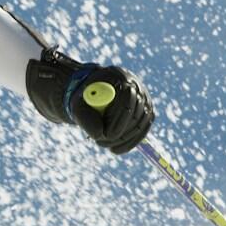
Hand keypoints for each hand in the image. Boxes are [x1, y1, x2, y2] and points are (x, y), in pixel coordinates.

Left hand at [25, 50, 153, 152]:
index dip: (119, 117)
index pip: (128, 96)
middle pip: (137, 111)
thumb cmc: (84, 99)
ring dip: (123, 139)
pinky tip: (115, 149)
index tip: (107, 135)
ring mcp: (145, 99)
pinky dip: (130, 142)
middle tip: (103, 143)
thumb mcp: (78, 106)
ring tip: (103, 144)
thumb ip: (85, 118)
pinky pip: (143, 130)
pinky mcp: (147, 112)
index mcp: (119, 76)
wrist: (93, 97)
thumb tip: (99, 135)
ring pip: (141, 123)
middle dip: (120, 132)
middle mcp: (137, 86)